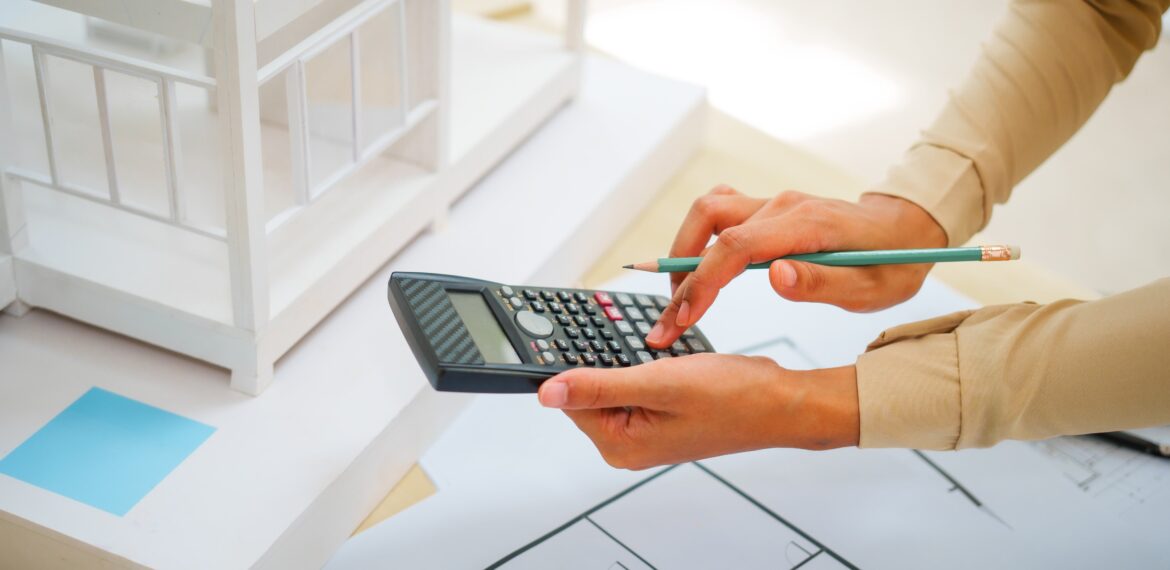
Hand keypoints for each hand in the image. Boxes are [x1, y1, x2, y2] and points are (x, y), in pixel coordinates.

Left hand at [537, 354, 858, 469]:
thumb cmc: (734, 398)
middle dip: (604, 358)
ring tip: (657, 346)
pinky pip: (637, 382)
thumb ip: (599, 386)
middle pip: (590, 390)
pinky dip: (646, 362)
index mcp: (620, 444)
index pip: (571, 398)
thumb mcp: (659, 383)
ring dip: (627, 357)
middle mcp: (629, 443)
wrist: (782, 402)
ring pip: (614, 380)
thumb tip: (546, 393)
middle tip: (634, 339)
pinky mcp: (662, 415)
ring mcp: (646, 430)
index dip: (573, 362)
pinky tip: (665, 353)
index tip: (580, 333)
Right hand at [645, 186, 946, 348]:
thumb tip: (775, 276)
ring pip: (708, 211)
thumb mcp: (869, 288)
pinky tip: (700, 268)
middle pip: (708, 222)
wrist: (907, 230)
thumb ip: (821, 282)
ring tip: (681, 296)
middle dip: (680, 270)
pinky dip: (699, 237)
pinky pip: (721, 210)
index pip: (735, 246)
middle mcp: (782, 206)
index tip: (685, 318)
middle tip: (671, 319)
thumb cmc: (892, 263)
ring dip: (684, 250)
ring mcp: (773, 204)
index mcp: (805, 225)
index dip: (703, 281)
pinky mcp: (768, 210)